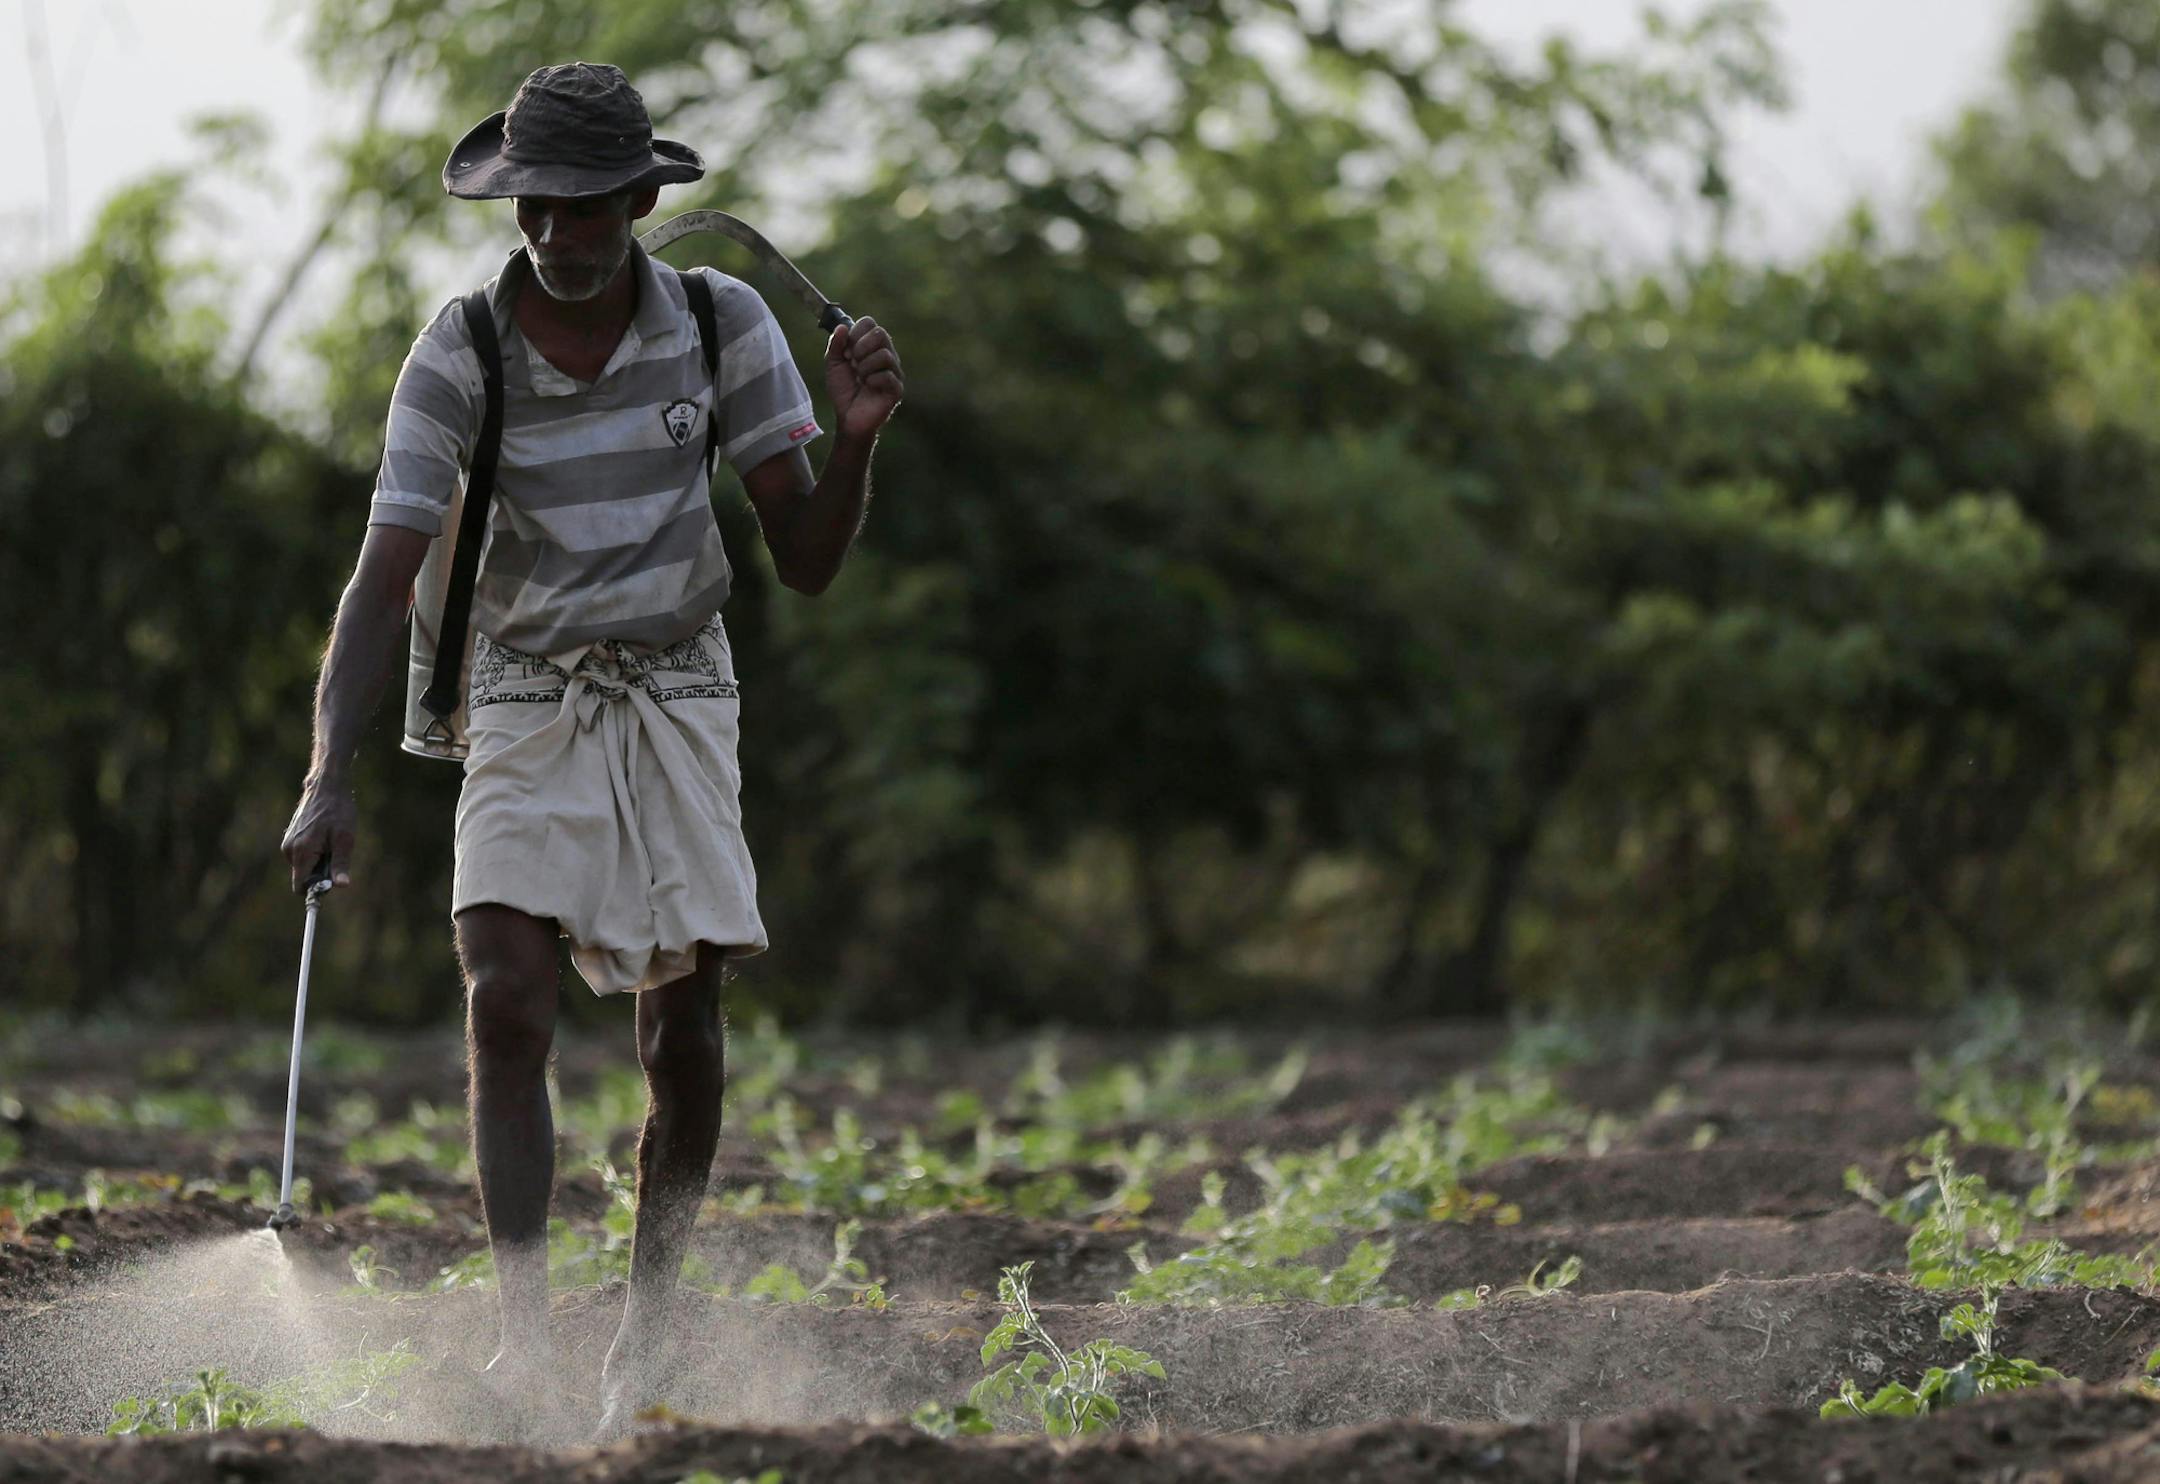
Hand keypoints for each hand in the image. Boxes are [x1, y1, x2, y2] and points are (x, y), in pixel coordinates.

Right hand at [281, 778, 355, 892]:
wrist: (326, 786)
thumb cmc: (338, 811)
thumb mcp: (345, 839)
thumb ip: (340, 864)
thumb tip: (342, 886)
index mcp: (301, 852)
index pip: (300, 887)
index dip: (315, 889)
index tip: (330, 881)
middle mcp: (289, 850)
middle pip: (303, 877)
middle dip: (319, 873)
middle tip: (335, 852)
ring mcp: (288, 843)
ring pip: (303, 866)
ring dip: (318, 861)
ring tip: (330, 840)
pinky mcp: (290, 837)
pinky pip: (302, 855)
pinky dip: (314, 852)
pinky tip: (324, 836)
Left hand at [824, 315, 903, 440]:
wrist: (847, 417)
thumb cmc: (843, 390)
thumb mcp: (833, 364)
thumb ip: (836, 344)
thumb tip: (842, 327)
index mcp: (872, 346)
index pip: (870, 324)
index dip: (855, 333)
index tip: (846, 351)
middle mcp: (886, 355)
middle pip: (881, 334)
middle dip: (861, 347)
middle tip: (853, 363)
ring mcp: (894, 372)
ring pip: (885, 355)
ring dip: (865, 366)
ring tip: (860, 378)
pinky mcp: (897, 389)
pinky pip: (887, 375)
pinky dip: (872, 380)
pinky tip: (868, 387)